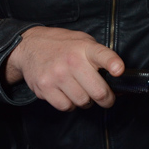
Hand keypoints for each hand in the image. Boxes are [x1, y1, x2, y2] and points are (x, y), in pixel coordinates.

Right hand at [4, 26, 124, 110]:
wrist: (30, 46)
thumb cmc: (63, 46)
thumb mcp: (84, 42)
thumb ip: (100, 57)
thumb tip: (118, 79)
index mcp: (85, 48)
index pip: (103, 55)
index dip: (112, 63)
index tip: (118, 70)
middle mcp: (71, 61)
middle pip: (98, 91)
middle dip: (106, 99)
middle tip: (106, 98)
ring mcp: (57, 75)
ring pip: (83, 102)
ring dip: (86, 101)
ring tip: (81, 91)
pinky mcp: (44, 87)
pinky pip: (66, 106)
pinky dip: (70, 105)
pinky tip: (67, 94)